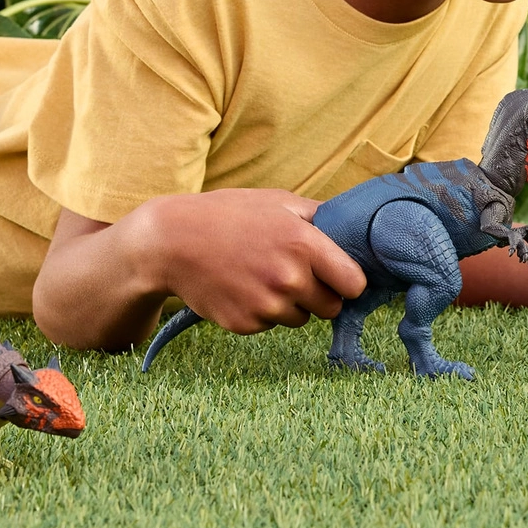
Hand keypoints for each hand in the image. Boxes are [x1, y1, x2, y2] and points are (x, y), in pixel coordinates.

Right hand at [151, 189, 366, 333]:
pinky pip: (271, 325)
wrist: (172, 242)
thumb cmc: (229, 214)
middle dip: (320, 294)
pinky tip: (243, 287)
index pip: (354, 284)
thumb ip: (320, 215)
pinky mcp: (245, 325)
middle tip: (294, 272)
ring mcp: (266, 306)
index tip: (339, 275)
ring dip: (290, 304)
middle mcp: (289, 279)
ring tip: (262, 275)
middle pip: (331, 307)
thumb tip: (354, 224)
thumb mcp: (278, 202)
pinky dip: (262, 312)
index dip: (348, 280)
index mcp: (304, 244)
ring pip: (301, 319)